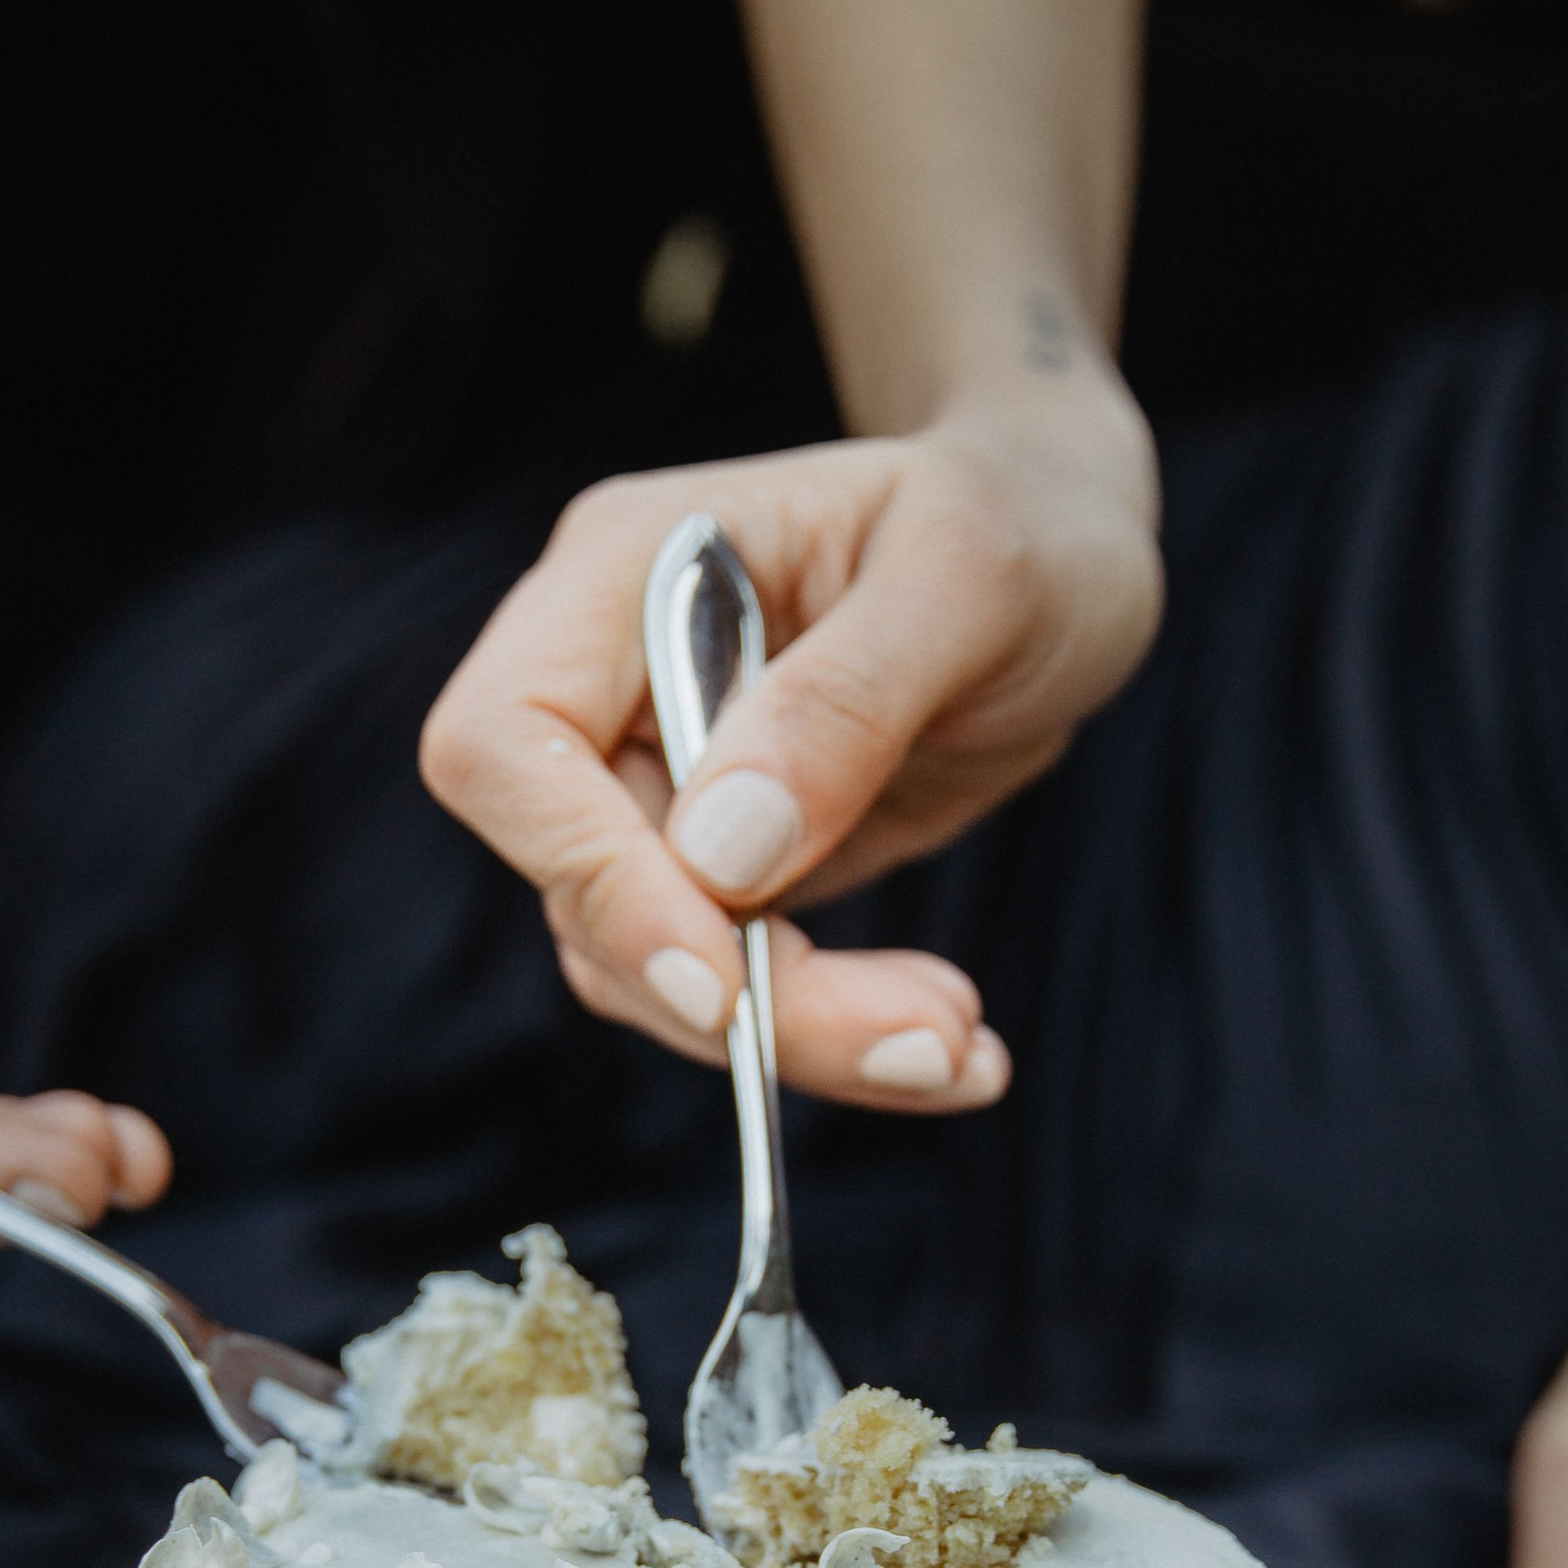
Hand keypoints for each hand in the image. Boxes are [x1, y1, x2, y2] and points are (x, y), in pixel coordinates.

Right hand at [418, 368, 1160, 1105]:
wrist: (1061, 548)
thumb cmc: (1019, 520)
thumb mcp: (973, 579)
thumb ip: (846, 701)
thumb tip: (720, 856)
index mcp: (626, 570)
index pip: (506, 744)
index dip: (588, 876)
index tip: (721, 982)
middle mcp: (611, 684)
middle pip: (586, 894)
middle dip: (742, 999)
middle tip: (929, 1040)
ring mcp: (659, 784)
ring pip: (651, 970)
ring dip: (802, 1037)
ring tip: (960, 1046)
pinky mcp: (721, 870)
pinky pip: (729, 989)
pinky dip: (831, 1036)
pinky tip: (953, 1046)